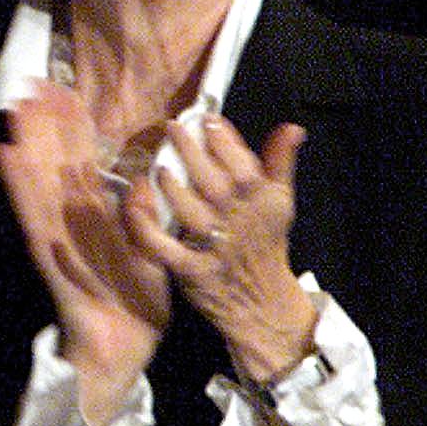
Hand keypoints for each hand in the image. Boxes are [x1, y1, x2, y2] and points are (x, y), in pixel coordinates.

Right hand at [0, 82, 169, 425]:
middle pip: (55, 162)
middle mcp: (73, 219)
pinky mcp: (48, 252)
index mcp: (100, 218)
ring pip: (39, 178)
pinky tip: (8, 157)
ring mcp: (57, 232)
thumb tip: (148, 177)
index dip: (75, 129)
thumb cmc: (137, 304)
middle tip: (33, 84)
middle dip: (46, 125)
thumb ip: (146, 215)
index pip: (84, 163)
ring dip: (27, 143)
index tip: (67, 93)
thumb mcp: (152, 251)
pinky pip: (32, 213)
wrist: (123, 347)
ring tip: (15, 108)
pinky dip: (20, 186)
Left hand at [127, 116, 317, 384]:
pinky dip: (147, 228)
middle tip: (173, 126)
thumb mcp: (279, 205)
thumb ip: (279, 164)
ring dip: (175, 189)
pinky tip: (135, 206)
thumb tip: (291, 127)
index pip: (245, 168)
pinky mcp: (192, 272)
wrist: (265, 305)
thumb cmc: (265, 246)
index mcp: (263, 204)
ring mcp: (216, 250)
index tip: (208, 120)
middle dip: (194, 154)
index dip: (227, 142)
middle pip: (216, 185)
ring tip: (160, 166)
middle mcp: (240, 225)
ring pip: (193, 215)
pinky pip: (165, 248)